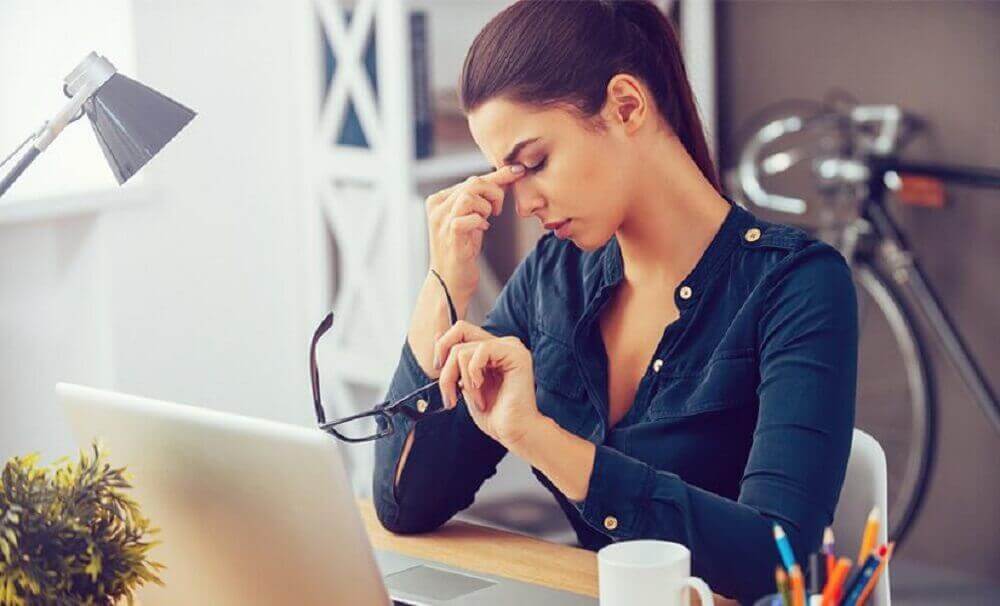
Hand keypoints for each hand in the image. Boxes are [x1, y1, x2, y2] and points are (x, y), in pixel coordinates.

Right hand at [425, 164, 525, 300]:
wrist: (450, 281)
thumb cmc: (463, 249)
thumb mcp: (472, 218)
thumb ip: (482, 198)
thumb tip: (507, 176)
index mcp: (439, 200)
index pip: (471, 180)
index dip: (497, 177)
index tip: (518, 171)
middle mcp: (437, 207)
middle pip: (473, 183)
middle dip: (494, 194)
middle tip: (497, 211)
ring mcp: (441, 220)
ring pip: (471, 195)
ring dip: (486, 207)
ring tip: (486, 221)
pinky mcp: (451, 234)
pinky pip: (471, 216)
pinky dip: (481, 221)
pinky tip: (481, 229)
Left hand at [435, 321, 540, 447]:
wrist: (514, 431)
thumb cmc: (495, 415)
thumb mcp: (465, 384)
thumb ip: (455, 362)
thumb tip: (437, 336)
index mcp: (491, 350)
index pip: (460, 331)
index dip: (442, 348)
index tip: (440, 373)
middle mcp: (501, 344)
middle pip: (459, 331)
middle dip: (446, 364)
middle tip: (449, 389)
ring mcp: (510, 347)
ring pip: (463, 348)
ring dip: (460, 379)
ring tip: (474, 398)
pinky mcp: (516, 354)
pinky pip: (481, 350)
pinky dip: (473, 373)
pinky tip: (481, 387)